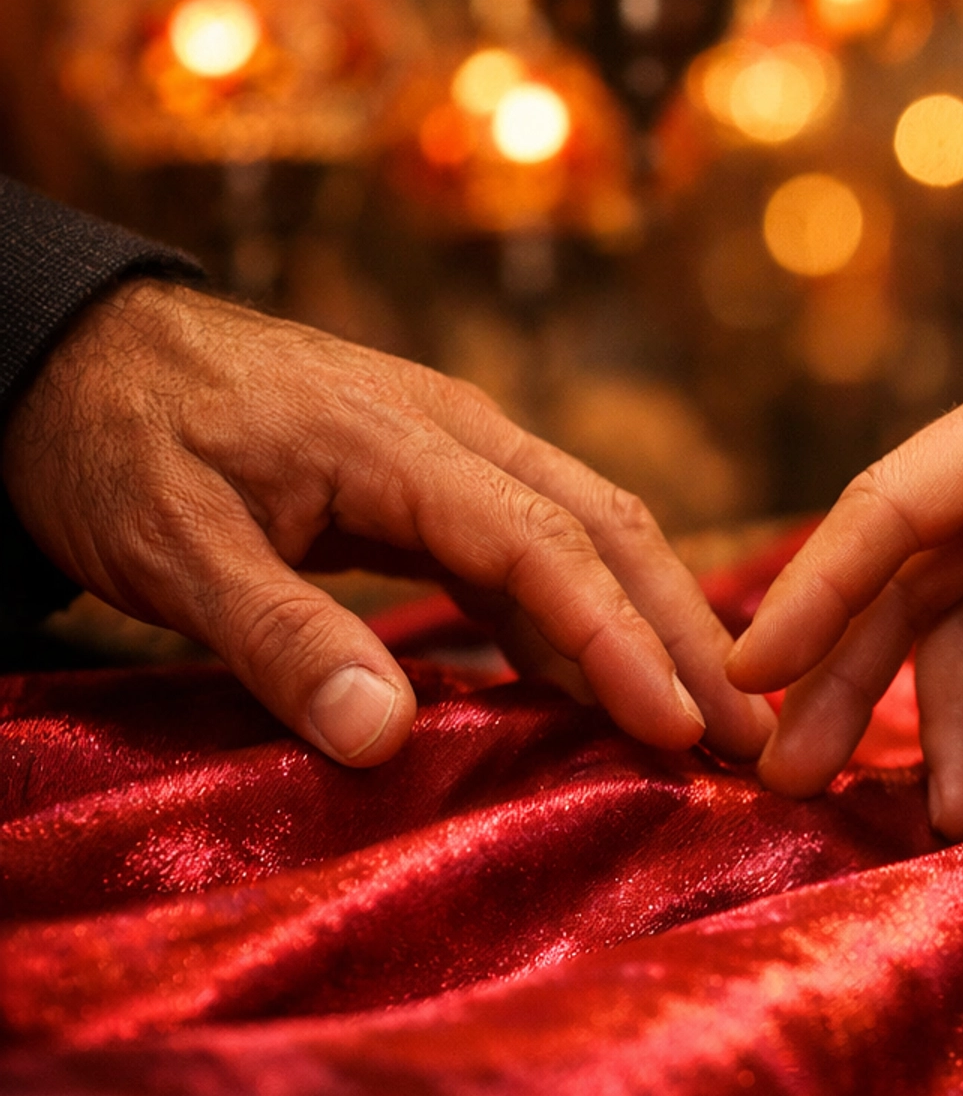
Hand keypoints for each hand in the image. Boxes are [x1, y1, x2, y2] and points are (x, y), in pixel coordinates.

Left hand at [2, 278, 772, 767]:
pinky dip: (580, 622)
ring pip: (583, 538)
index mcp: (405, 442)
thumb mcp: (173, 543)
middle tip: (755, 743)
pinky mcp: (425, 487)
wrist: (73, 352)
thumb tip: (384, 738)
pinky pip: (528, 555)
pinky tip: (602, 690)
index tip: (683, 733)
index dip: (622, 643)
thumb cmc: (114, 439)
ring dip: (649, 631)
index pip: (546, 547)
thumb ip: (278, 635)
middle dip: (684, 637)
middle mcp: (453, 437)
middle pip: (606, 531)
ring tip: (712, 731)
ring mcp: (446, 457)